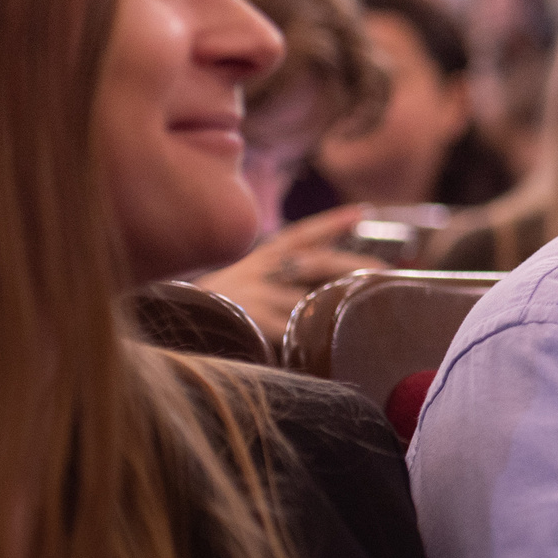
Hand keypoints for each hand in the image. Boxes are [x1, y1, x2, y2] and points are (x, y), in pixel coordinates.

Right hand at [194, 206, 385, 344]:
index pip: (300, 235)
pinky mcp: (256, 324)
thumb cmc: (214, 312)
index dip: (332, 222)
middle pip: (318, 263)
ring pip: (313, 300)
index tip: (362, 211)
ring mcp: (258, 297)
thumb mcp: (242, 284)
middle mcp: (260, 272)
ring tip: (375, 310)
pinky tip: (339, 346)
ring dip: (342, 306)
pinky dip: (317, 339)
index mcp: (258, 259)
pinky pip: (296, 332)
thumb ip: (280, 280)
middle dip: (354, 268)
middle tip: (384, 273)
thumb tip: (330, 288)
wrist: (173, 329)